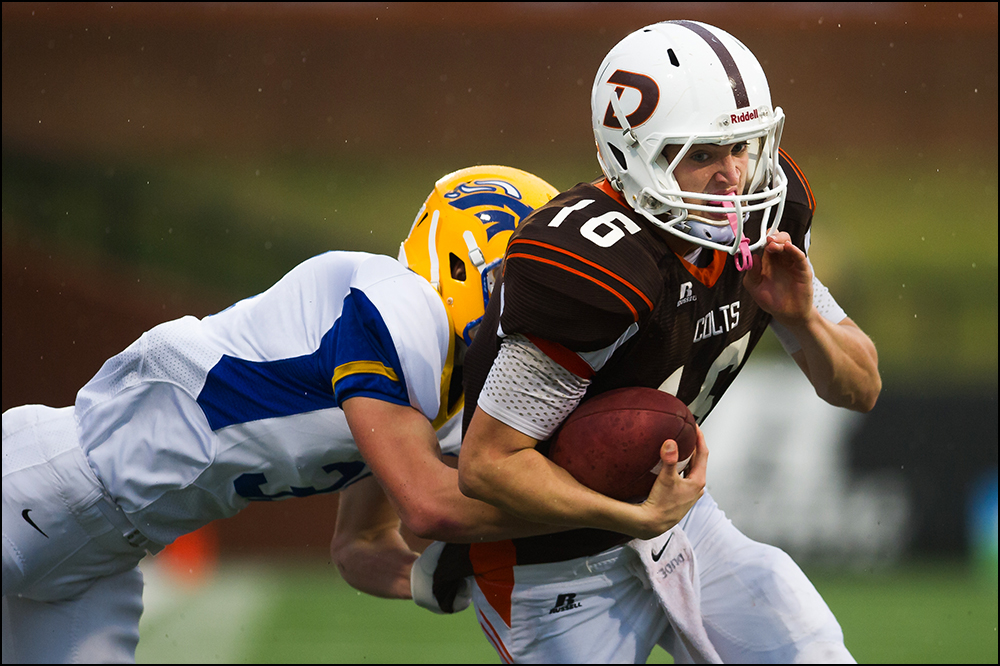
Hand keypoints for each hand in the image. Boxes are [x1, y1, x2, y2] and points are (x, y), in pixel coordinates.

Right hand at [632, 425, 707, 539]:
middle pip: (697, 461)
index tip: (696, 427)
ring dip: (686, 458)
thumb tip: (671, 443)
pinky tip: (670, 467)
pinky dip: (680, 468)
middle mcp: (696, 487)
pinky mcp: (681, 496)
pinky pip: (684, 477)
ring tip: (678, 447)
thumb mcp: (666, 479)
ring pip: (691, 469)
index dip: (700, 438)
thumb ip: (670, 459)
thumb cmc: (662, 505)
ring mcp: (689, 493)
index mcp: (698, 481)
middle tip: (686, 434)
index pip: (703, 453)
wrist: (653, 523)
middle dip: (692, 447)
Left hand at [742, 232, 812, 324]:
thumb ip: (751, 273)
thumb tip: (752, 258)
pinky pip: (800, 257)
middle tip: (767, 240)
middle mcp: (781, 259)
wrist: (787, 314)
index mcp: (768, 261)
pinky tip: (788, 247)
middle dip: (773, 236)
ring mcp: (792, 263)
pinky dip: (794, 250)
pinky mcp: (803, 270)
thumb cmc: (772, 300)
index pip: (767, 244)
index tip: (757, 239)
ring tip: (773, 245)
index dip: (762, 239)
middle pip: (779, 240)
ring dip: (781, 241)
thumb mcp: (755, 287)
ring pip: (789, 245)